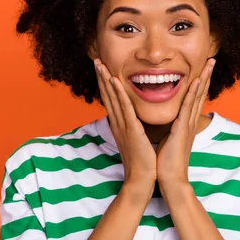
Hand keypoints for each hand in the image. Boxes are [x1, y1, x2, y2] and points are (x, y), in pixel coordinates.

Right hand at [94, 58, 156, 190]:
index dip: (105, 83)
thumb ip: (134, 127)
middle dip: (101, 77)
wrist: (142, 180)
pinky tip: (115, 81)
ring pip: (113, 98)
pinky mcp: (131, 130)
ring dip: (106, 80)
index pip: (111, 100)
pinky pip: (124, 109)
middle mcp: (118, 123)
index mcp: (120, 125)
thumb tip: (136, 118)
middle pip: (107, 95)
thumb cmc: (143, 162)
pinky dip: (119, 94)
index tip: (102, 68)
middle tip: (96, 60)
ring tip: (101, 64)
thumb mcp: (136, 140)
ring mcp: (123, 126)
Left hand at [156, 58, 215, 186]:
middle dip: (206, 76)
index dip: (200, 83)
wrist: (170, 179)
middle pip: (200, 94)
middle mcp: (190, 122)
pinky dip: (193, 93)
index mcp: (186, 123)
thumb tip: (168, 122)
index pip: (194, 99)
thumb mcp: (169, 139)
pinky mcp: (182, 129)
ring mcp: (188, 125)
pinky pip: (188, 107)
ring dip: (203, 78)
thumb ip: (171, 128)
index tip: (203, 68)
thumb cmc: (166, 162)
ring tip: (209, 63)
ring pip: (197, 97)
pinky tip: (196, 80)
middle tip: (212, 59)